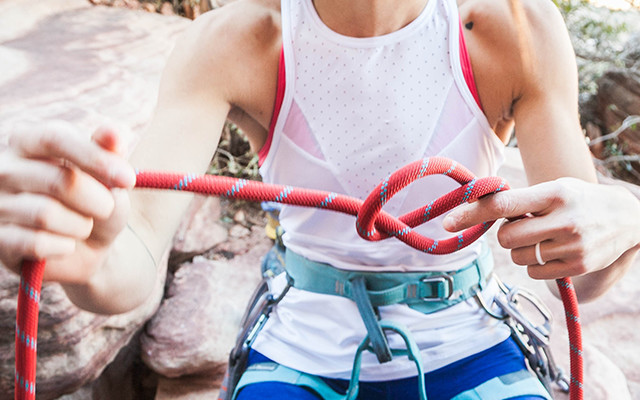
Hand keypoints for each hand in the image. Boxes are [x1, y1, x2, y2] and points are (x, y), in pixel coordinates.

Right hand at [0, 122, 135, 283]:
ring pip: (46, 215)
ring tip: (81, 225)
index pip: (55, 138)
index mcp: (29, 140)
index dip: (95, 158)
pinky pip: (36, 244)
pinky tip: (64, 244)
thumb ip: (110, 151)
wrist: (86, 248)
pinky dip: (64, 247)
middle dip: (97, 201)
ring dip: (80, 226)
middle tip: (106, 208)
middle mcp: (3, 168)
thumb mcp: (110, 176)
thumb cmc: (97, 201)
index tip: (128, 179)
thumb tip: (116, 132)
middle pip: (58, 181)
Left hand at [443, 177, 639, 279]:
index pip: (504, 204)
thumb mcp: (554, 189)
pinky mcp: (578, 267)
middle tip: (525, 225)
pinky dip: (536, 264)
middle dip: (507, 234)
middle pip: (506, 238)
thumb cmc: (578, 200)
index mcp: (553, 193)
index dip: (472, 213)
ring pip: (518, 257)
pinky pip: (534, 273)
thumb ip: (520, 199)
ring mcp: (572, 245)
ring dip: (522, 249)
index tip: (447, 222)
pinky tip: (554, 251)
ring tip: (546, 237)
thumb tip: (476, 208)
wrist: (629, 218)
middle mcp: (564, 219)